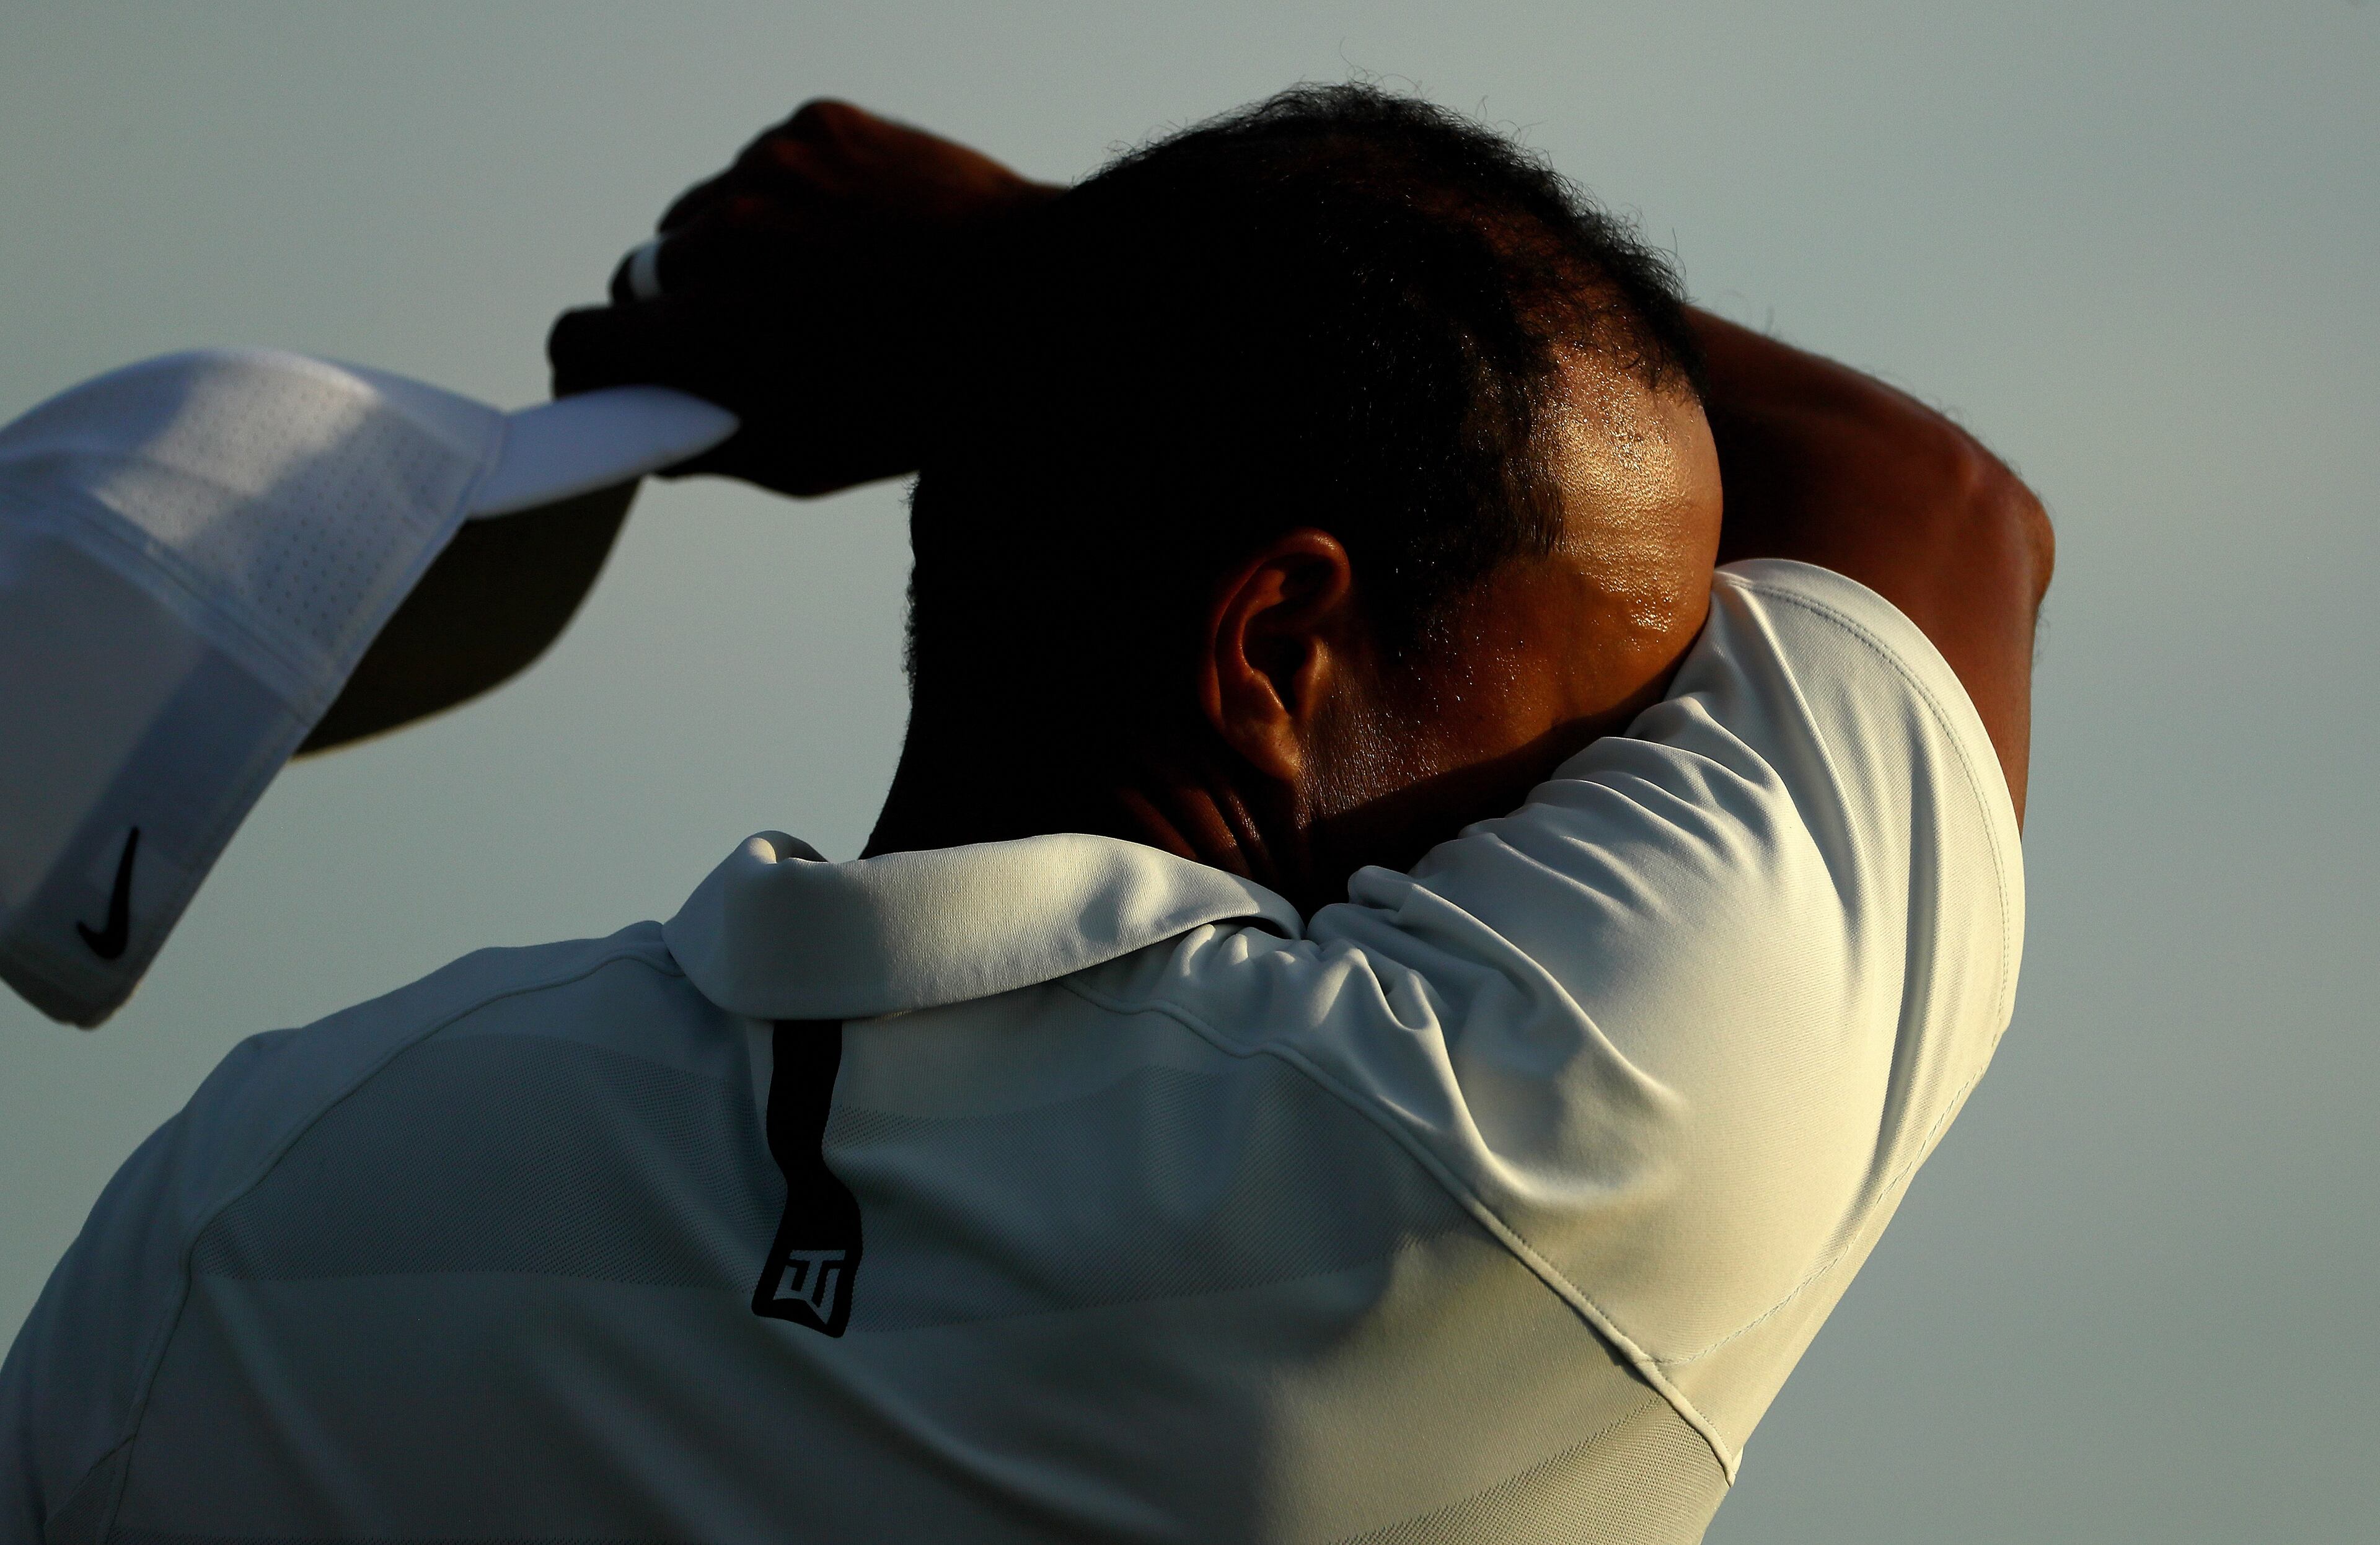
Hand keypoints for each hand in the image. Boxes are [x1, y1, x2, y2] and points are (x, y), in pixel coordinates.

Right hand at [548, 100, 1060, 496]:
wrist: (1043, 306)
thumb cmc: (931, 397)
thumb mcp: (809, 458)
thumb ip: (708, 446)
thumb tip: (655, 436)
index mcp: (706, 334)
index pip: (581, 339)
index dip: (589, 367)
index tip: (608, 377)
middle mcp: (721, 240)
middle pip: (641, 276)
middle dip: (673, 313)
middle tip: (742, 339)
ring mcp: (768, 170)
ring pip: (702, 216)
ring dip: (732, 253)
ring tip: (818, 288)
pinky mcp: (815, 125)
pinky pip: (767, 166)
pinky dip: (792, 202)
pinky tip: (856, 238)